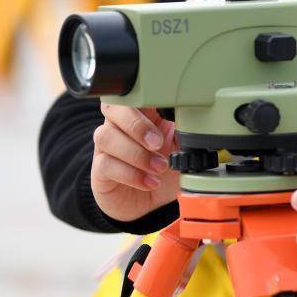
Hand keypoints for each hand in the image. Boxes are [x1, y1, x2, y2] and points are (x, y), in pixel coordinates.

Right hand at [91, 104, 179, 221]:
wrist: (149, 203)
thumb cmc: (163, 169)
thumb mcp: (180, 149)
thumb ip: (184, 132)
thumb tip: (195, 123)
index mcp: (140, 113)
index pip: (133, 93)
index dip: (143, 97)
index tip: (166, 111)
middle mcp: (119, 126)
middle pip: (112, 108)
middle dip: (137, 124)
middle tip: (158, 143)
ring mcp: (106, 147)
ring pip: (106, 136)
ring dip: (136, 153)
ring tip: (159, 167)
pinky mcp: (100, 170)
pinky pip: (106, 164)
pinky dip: (131, 174)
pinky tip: (150, 182)